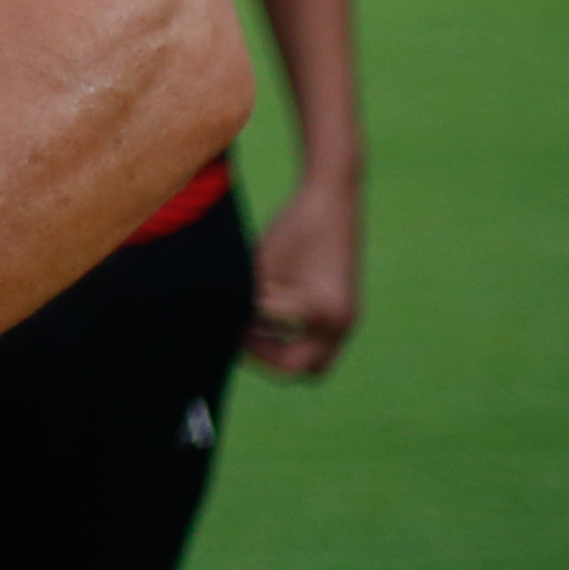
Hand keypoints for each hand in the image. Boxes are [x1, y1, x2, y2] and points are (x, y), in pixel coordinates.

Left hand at [245, 166, 360, 379]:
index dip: (245, 330)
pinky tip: (270, 316)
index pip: (270, 335)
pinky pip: (318, 342)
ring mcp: (347, 320)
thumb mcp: (262, 264)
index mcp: (320, 308)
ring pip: (312, 361)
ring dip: (280, 349)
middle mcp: (340, 322)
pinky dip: (293, 337)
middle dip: (265, 356)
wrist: (332, 202)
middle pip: (298, 367)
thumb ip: (246, 297)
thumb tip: (221, 320)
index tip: (228, 316)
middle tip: (240, 333)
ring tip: (253, 323)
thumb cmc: (294, 226)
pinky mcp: (345, 314)